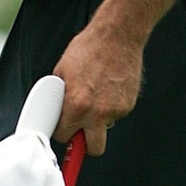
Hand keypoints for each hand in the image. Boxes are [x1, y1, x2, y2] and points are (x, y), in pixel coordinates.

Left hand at [52, 22, 142, 155]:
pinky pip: (116, 114)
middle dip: (85, 142)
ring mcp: (115, 111)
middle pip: (92, 148)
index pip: (64, 135)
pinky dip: (111, 106)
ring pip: (105, 128)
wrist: (116, 37)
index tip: (64, 128)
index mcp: (76, 104)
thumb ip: (60, 94)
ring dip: (99, 120)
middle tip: (81, 128)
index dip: (63, 131)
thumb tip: (57, 107)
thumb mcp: (62, 69)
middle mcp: (96, 112)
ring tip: (96, 94)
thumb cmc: (90, 48)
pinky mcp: (128, 105)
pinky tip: (107, 88)